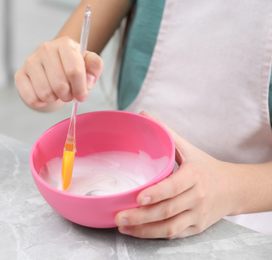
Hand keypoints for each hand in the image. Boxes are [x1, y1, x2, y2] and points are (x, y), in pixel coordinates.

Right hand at [14, 37, 103, 110]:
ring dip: (54, 99)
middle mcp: (46, 49)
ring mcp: (30, 61)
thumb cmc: (71, 66)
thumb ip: (95, 67)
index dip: (80, 89)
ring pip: (45, 93)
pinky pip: (31, 98)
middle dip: (68, 95)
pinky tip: (44, 96)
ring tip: (56, 93)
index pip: (74, 71)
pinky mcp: (20, 74)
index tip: (82, 96)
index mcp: (65, 44)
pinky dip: (40, 102)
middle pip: (60, 85)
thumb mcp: (87, 64)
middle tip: (69, 94)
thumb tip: (88, 80)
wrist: (52, 67)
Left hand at [114, 111, 233, 238]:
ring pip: (170, 227)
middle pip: (167, 210)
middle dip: (141, 216)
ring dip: (145, 230)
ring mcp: (197, 215)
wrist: (234, 189)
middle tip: (119, 216)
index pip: (174, 187)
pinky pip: (174, 235)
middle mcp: (197, 197)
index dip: (156, 194)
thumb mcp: (189, 148)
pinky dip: (155, 235)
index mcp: (194, 175)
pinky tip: (137, 232)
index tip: (138, 197)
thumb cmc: (206, 167)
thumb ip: (166, 132)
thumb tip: (143, 114)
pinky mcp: (197, 228)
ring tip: (123, 227)